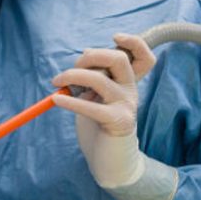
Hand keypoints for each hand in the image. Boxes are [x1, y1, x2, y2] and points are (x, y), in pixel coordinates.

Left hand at [52, 34, 155, 186]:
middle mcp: (131, 91)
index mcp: (128, 83)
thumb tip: (83, 58)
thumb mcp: (97, 97)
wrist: (110, 162)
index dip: (133, 42)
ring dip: (72, 76)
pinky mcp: (117, 122)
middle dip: (91, 56)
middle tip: (72, 69)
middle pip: (118, 59)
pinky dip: (69, 101)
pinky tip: (56, 101)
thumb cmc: (99, 127)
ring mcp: (126, 106)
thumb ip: (95, 78)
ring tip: (56, 84)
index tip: (114, 37)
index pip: (144, 56)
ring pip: (99, 79)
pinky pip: (90, 106)